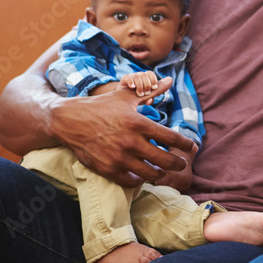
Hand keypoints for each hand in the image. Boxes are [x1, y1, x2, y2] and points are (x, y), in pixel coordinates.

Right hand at [50, 79, 195, 187]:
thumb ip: (151, 91)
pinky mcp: (108, 169)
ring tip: (162, 170)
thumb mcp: (126, 96)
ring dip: (161, 173)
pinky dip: (140, 180)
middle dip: (178, 163)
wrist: (69, 121)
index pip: (172, 138)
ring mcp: (119, 157)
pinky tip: (142, 174)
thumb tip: (170, 80)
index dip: (186, 145)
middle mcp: (131, 142)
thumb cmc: (100, 107)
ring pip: (151, 174)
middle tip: (180, 163)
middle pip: (166, 160)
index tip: (193, 147)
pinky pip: (132, 181)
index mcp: (139, 123)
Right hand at [118, 71, 160, 100]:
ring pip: (137, 76)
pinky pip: (128, 77)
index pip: (150, 73)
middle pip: (144, 75)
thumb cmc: (137, 97)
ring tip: (140, 94)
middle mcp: (139, 75)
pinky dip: (131, 82)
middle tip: (147, 94)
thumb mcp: (144, 99)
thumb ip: (149, 99)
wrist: (124, 98)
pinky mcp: (124, 79)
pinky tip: (132, 87)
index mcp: (145, 78)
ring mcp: (131, 76)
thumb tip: (149, 102)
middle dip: (147, 85)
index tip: (154, 88)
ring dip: (140, 86)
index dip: (153, 80)